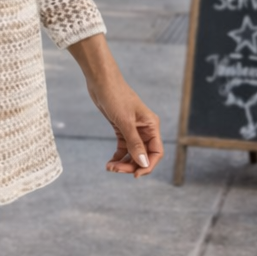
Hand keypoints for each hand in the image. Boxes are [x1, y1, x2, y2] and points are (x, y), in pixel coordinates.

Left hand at [68, 33, 162, 177]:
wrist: (101, 80)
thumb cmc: (115, 96)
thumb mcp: (124, 122)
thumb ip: (134, 143)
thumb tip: (143, 163)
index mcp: (151, 126)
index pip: (156, 152)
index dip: (148, 165)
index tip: (135, 175)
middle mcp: (145, 129)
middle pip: (143, 155)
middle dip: (132, 165)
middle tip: (115, 170)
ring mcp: (133, 129)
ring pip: (133, 153)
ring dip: (123, 162)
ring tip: (110, 167)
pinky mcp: (121, 128)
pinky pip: (123, 147)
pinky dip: (118, 156)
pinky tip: (110, 162)